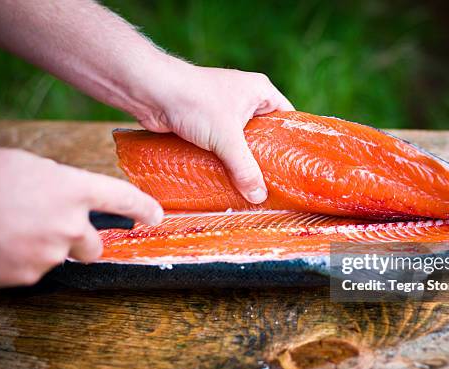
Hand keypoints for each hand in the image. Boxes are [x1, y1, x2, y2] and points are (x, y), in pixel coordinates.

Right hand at [0, 148, 162, 286]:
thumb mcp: (27, 166)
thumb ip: (61, 183)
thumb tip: (72, 196)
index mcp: (71, 188)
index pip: (123, 199)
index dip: (144, 208)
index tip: (155, 216)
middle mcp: (68, 224)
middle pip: (95, 245)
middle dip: (81, 241)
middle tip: (52, 228)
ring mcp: (49, 253)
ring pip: (63, 258)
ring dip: (47, 249)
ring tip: (15, 230)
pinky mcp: (28, 276)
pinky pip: (36, 270)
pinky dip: (23, 261)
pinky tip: (3, 244)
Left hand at [137, 62, 294, 203]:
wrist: (151, 92)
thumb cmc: (194, 102)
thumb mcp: (227, 138)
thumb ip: (245, 168)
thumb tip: (259, 197)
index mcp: (260, 91)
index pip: (287, 118)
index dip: (292, 141)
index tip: (297, 166)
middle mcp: (244, 99)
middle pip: (264, 135)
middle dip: (266, 159)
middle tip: (275, 185)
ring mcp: (223, 112)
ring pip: (241, 144)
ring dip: (242, 163)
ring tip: (253, 188)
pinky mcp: (204, 125)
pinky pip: (221, 148)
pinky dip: (223, 163)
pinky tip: (228, 182)